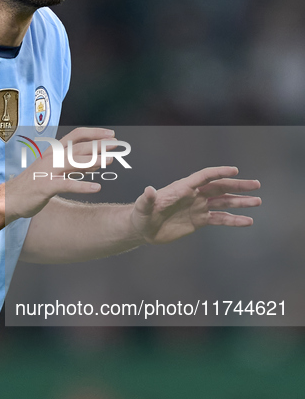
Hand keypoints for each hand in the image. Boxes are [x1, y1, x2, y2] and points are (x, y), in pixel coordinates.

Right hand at [5, 127, 115, 220]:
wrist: (9, 198)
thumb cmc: (33, 184)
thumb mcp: (54, 170)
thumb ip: (74, 165)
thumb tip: (96, 161)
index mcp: (53, 151)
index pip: (76, 135)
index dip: (94, 133)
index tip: (111, 134)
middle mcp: (51, 158)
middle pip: (78, 147)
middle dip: (99, 145)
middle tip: (117, 145)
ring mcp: (48, 171)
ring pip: (74, 163)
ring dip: (94, 161)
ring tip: (111, 160)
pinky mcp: (46, 187)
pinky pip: (67, 185)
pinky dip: (82, 186)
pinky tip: (97, 188)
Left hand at [130, 166, 260, 244]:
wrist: (144, 228)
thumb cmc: (141, 214)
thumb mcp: (142, 207)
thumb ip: (147, 199)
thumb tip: (148, 189)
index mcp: (182, 188)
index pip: (204, 176)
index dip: (218, 172)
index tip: (234, 170)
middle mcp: (194, 195)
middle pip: (220, 187)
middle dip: (238, 185)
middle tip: (256, 184)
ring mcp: (199, 207)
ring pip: (224, 202)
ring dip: (241, 202)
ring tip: (257, 201)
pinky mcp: (200, 220)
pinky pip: (220, 218)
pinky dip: (234, 220)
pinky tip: (248, 221)